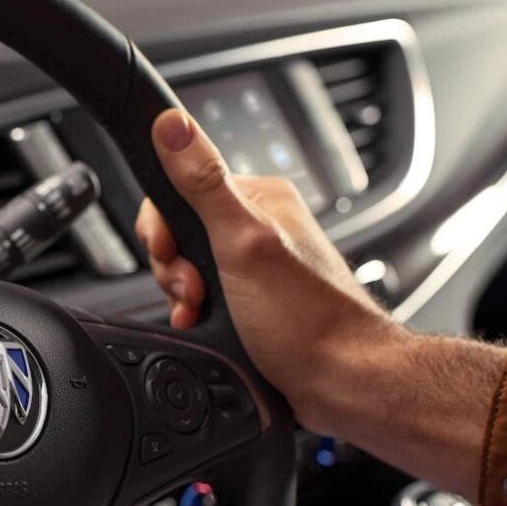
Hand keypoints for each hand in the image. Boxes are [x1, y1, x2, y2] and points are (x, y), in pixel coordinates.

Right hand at [135, 108, 404, 433]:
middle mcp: (259, 226)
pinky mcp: (253, 299)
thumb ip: (202, 182)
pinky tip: (208, 326)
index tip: (175, 255)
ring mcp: (256, 264)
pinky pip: (204, 297)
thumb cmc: (308, 318)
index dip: (164, 227)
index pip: (179, 187)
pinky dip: (197, 314)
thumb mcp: (242, 241)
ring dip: (183, 295)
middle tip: (199, 290)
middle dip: (174, 268)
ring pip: (187, 268)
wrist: (342, 382)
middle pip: (179, 231)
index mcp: (259, 197)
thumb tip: (172, 123)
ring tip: (205, 312)